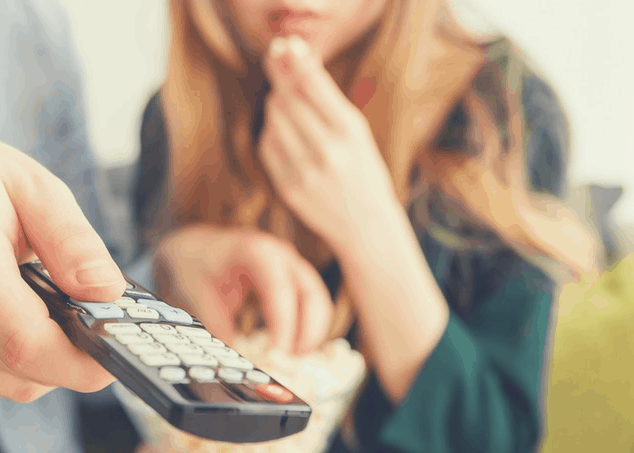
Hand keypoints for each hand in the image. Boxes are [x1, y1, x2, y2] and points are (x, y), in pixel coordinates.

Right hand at [0, 107, 125, 401]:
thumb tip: (108, 293)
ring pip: (6, 384)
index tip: (114, 355)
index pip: (24, 343)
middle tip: (89, 322)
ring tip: (40, 307)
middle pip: (21, 372)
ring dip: (39, 361)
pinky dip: (9, 362)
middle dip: (69, 358)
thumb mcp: (27, 183)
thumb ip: (72, 240)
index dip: (79, 362)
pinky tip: (6, 316)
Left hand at [154, 224, 333, 355]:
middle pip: (312, 295)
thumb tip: (237, 363)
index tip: (278, 354)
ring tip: (293, 359)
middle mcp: (282, 255)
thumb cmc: (199, 266)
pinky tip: (294, 348)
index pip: (280, 290)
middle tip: (291, 361)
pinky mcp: (296, 278)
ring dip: (312, 333)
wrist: (200, 247)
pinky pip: (313, 304)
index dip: (284, 324)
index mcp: (257, 251)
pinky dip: (309, 328)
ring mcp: (293, 265)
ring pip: (319, 301)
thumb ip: (219, 330)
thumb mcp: (201, 298)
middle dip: (308, 332)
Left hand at [257, 36, 397, 260]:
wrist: (365, 225)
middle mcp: (326, 150)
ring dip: (276, 103)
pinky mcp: (287, 187)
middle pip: (287, 99)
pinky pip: (268, 146)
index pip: (311, 84)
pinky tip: (282, 128)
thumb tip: (297, 61)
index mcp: (350, 131)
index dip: (294, 60)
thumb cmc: (363, 170)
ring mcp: (304, 171)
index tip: (286, 46)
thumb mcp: (357, 132)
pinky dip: (272, 131)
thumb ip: (327, 100)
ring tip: (285, 99)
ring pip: (274, 120)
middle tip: (275, 60)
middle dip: (279, 76)